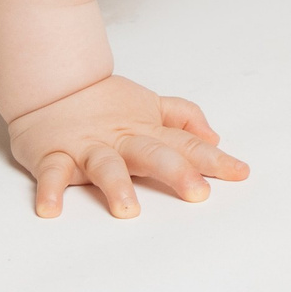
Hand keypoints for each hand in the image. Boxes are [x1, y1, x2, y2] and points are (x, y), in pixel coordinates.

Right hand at [6, 73, 248, 217]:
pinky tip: (50, 209)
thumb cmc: (104, 101)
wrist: (53, 82)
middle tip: (198, 192)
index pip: (186, 144)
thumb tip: (214, 138)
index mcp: (146, 129)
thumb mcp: (150, 104)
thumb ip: (183, 119)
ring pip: (105, 165)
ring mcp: (88, 147)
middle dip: (177, 172)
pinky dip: (50, 190)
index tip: (240, 174)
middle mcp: (121, 138)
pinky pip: (52, 173)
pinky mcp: (54, 155)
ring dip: (117, 185)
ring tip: (128, 209)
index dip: (213, 159)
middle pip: (153, 154)